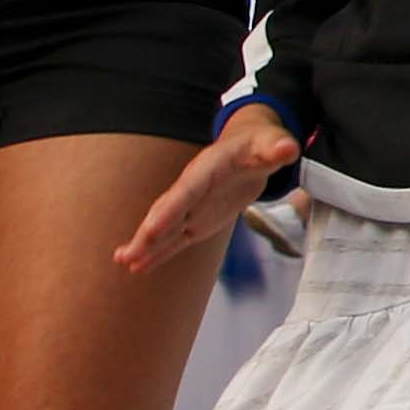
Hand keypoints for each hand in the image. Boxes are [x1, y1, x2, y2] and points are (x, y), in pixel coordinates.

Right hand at [114, 106, 301, 273]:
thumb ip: (278, 147)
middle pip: (167, 213)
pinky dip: (158, 252)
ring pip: (165, 229)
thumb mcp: (273, 143)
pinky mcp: (196, 221)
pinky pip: (175, 239)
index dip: (169, 210)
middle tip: (127, 254)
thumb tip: (287, 148)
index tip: (151, 228)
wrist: (249, 147)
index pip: (186, 192)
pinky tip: (137, 266)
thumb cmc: (260, 144)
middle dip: (147, 234)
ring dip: (145, 246)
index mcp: (207, 170)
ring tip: (122, 261)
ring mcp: (192, 207)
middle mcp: (192, 189)